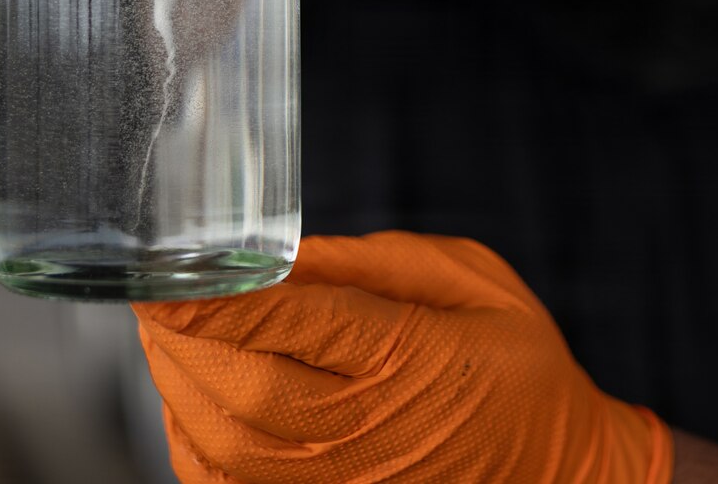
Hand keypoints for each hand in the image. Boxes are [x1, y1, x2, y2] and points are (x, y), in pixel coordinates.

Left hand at [134, 232, 673, 482]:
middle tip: (153, 294)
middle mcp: (367, 429)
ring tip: (165, 336)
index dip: (219, 301)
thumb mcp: (470, 281)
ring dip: (176, 387)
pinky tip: (190, 398)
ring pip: (223, 445)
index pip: (295, 325)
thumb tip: (284, 256)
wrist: (563, 474)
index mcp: (409, 356)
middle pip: (242, 389)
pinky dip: (192, 443)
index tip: (165, 276)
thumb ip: (373, 264)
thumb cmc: (518, 369)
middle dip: (180, 341)